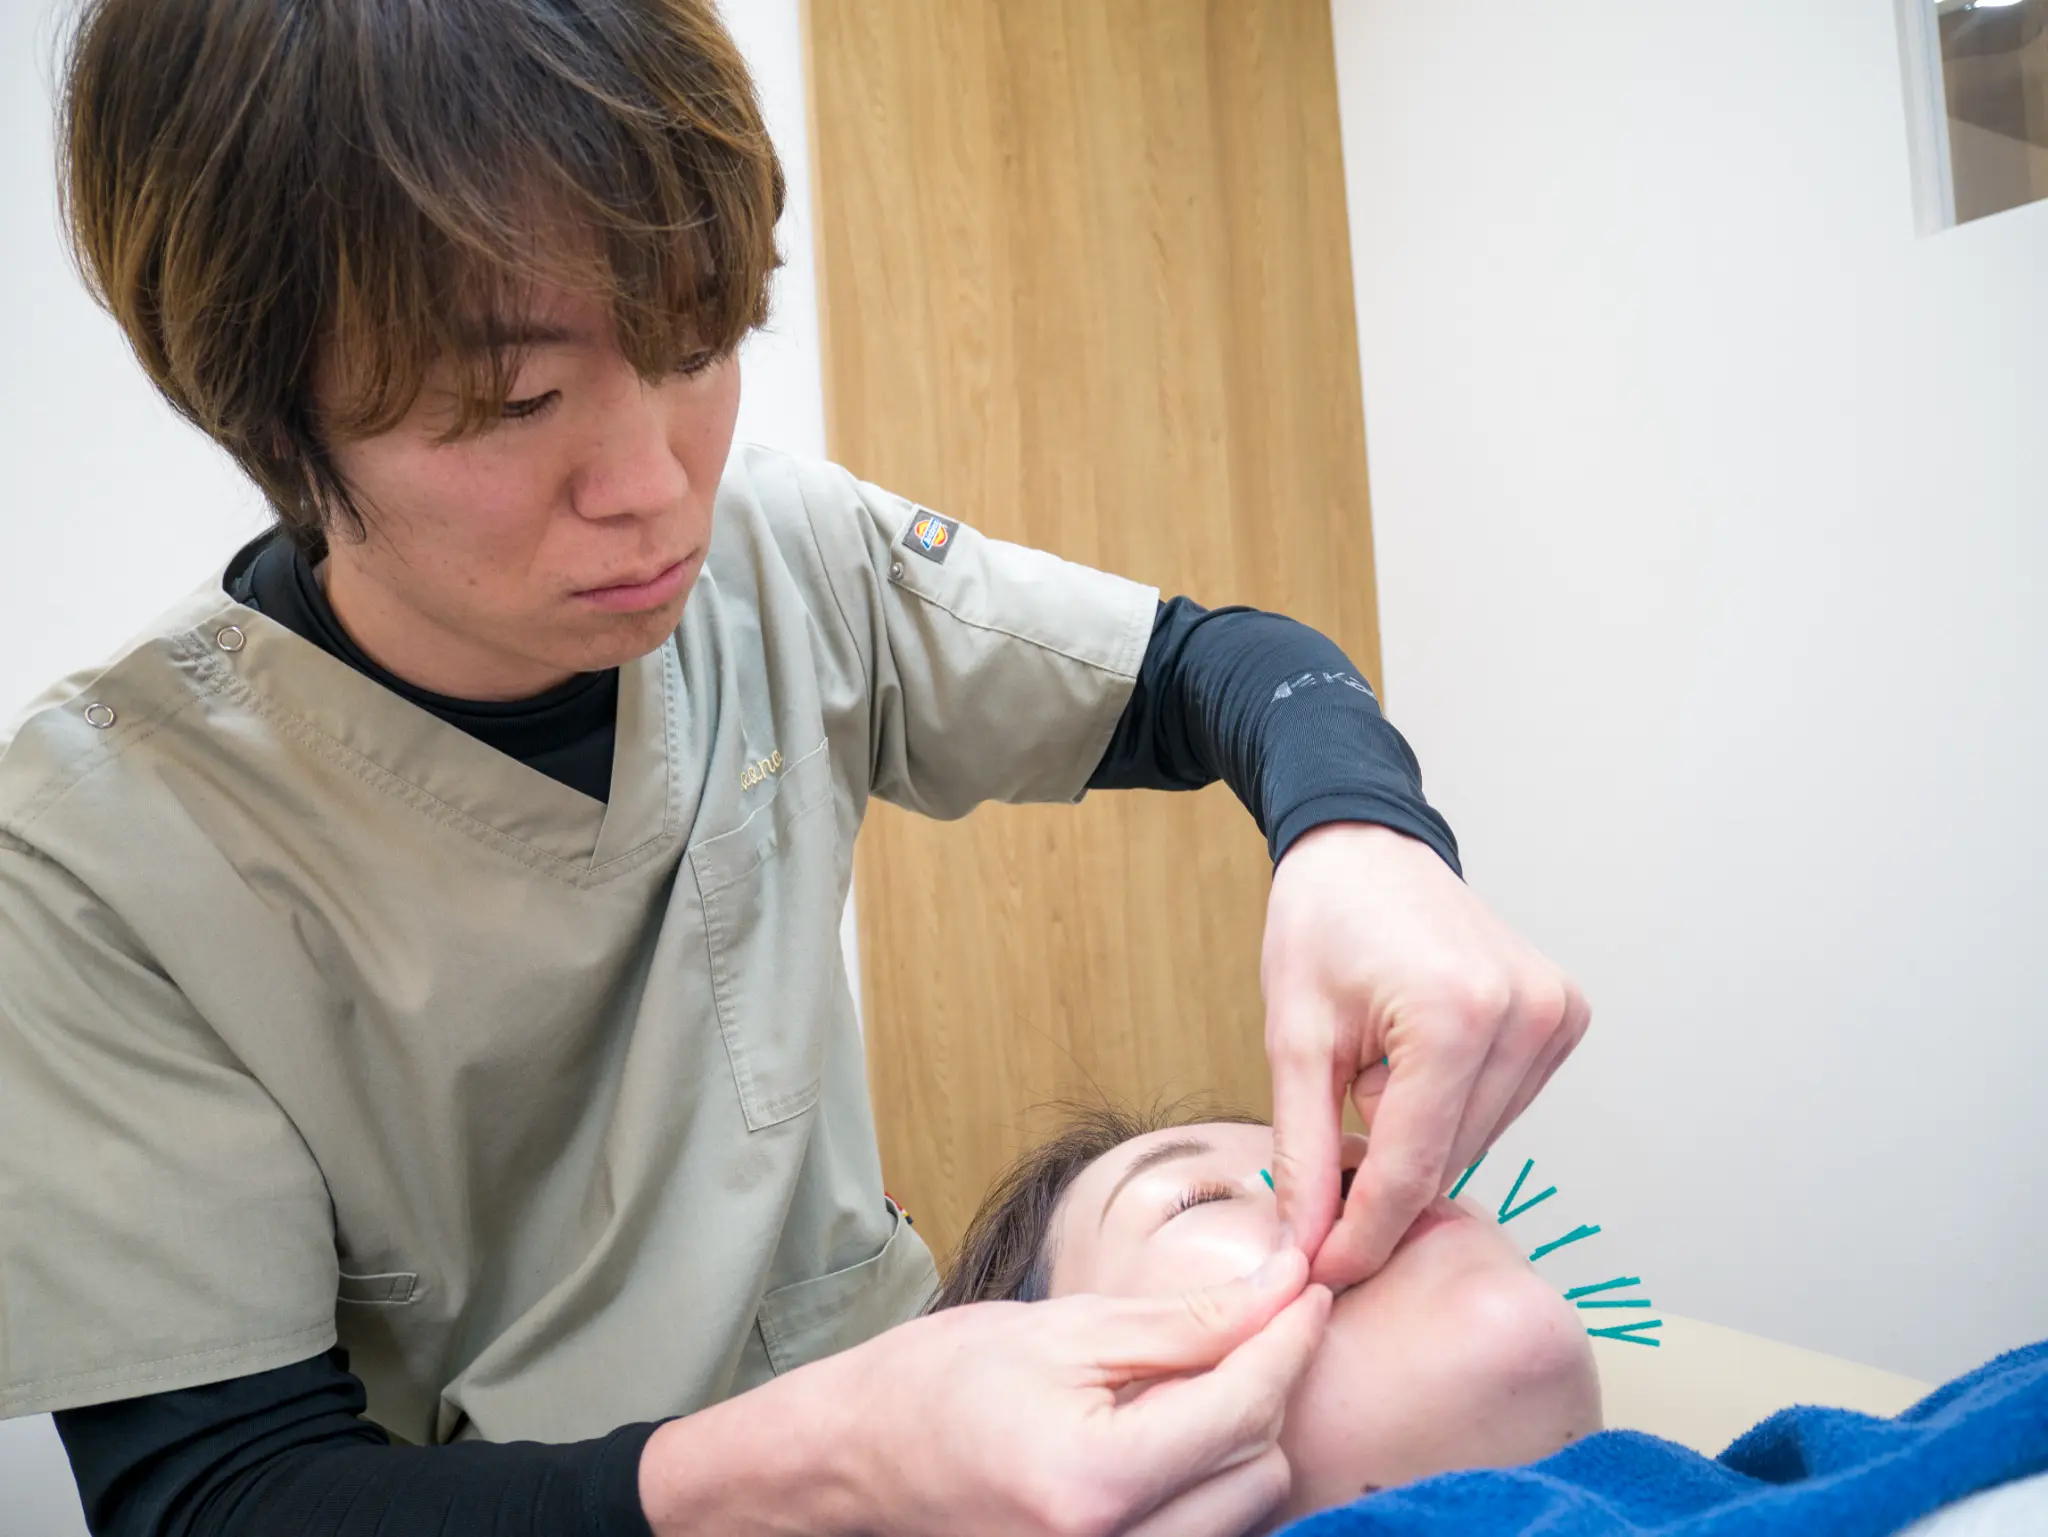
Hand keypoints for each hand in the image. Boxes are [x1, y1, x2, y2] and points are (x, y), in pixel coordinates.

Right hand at [639, 1250, 1329, 1536]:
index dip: (1289, 1335)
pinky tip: (1171, 1439)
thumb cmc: (941, 1383)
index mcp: (1094, 1483)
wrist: (855, 1463)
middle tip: (1232, 1326)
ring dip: (1241, 1440)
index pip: (1245, 1406)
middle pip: (1262, 1466)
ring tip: (1182, 1387)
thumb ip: (1187, 1321)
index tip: (1306, 1284)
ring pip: (1249, 1509)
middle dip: (1262, 1386)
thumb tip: (1286, 1285)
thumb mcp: (1065, 1330)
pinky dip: (1212, 1485)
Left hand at [1262, 823, 1589, 1288]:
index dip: (1362, 1234)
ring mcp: (1555, 1014)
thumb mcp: (1293, 1039)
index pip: (1411, 1169)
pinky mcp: (1566, 1016)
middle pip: (1447, 1160)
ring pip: (1477, 1141)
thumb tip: (1309, 1246)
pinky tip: (1417, 1055)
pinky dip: (1452, 1104)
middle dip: (1384, 1175)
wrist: (1365, 849)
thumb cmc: (1321, 927)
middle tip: (1329, 1138)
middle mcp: (1524, 1016)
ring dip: (1420, 1132)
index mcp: (1454, 1015)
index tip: (1324, 1274)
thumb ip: (1306, 1151)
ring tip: (1376, 1064)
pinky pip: (1502, 1106)